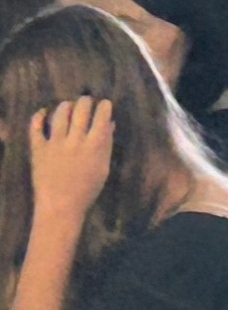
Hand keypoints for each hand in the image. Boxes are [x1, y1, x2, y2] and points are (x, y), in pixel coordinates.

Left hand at [29, 97, 113, 221]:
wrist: (60, 207)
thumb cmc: (87, 189)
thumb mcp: (103, 167)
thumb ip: (107, 143)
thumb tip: (110, 123)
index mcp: (95, 144)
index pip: (102, 115)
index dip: (105, 106)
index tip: (105, 105)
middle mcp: (76, 139)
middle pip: (82, 108)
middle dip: (86, 101)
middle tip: (87, 102)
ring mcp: (55, 143)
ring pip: (60, 114)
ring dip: (66, 106)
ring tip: (68, 106)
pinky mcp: (38, 150)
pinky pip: (36, 129)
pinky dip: (38, 117)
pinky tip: (43, 112)